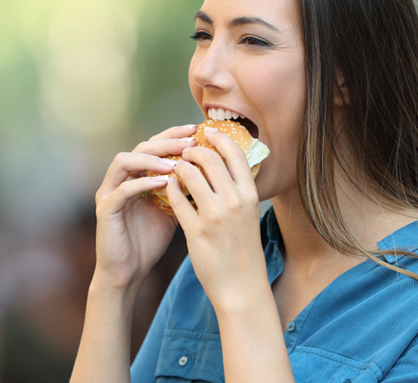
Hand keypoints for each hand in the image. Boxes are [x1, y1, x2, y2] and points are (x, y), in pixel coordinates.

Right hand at [94, 124, 197, 289]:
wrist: (129, 271)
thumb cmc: (150, 241)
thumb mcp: (173, 210)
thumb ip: (184, 190)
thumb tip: (214, 174)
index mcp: (137, 175)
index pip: (155, 145)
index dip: (175, 135)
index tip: (198, 131)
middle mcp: (121, 178)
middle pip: (141, 147)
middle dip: (167, 141)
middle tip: (190, 142)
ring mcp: (110, 192)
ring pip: (124, 161)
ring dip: (151, 159)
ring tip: (176, 163)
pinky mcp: (105, 209)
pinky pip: (122, 190)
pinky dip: (142, 183)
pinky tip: (163, 183)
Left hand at [165, 127, 268, 308]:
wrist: (241, 286)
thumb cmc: (244, 250)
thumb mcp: (248, 216)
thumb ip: (239, 191)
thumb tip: (226, 167)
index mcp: (250, 195)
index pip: (235, 153)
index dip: (219, 137)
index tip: (207, 132)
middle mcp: (234, 201)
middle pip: (209, 158)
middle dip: (193, 150)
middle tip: (184, 150)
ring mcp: (214, 215)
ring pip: (189, 174)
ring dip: (178, 167)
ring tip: (173, 168)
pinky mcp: (196, 230)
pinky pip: (176, 199)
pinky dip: (170, 188)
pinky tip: (168, 187)